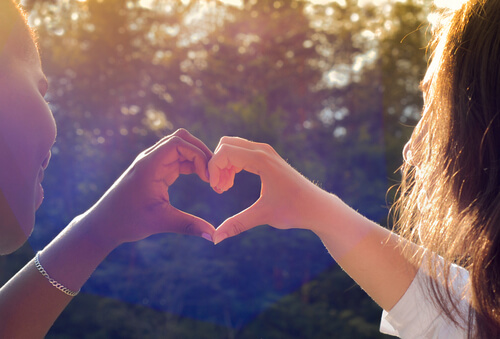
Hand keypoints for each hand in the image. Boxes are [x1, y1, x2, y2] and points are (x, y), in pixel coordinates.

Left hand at [82, 128, 214, 247]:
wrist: (103, 224)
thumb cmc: (127, 221)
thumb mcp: (160, 222)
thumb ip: (188, 225)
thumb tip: (214, 236)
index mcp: (149, 165)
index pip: (179, 143)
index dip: (198, 154)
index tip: (208, 177)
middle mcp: (150, 159)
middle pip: (181, 139)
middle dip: (201, 152)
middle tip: (215, 172)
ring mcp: (152, 163)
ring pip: (180, 147)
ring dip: (197, 158)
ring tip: (210, 176)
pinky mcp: (155, 171)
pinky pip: (177, 159)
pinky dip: (191, 165)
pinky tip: (202, 178)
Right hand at [208, 136, 330, 243]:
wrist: (316, 206)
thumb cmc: (294, 210)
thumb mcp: (263, 216)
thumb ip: (236, 224)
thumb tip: (215, 239)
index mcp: (261, 160)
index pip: (224, 153)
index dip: (213, 170)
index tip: (217, 190)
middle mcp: (262, 150)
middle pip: (226, 144)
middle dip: (217, 165)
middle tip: (219, 188)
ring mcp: (265, 152)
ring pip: (232, 147)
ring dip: (224, 165)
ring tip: (225, 188)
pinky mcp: (266, 157)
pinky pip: (241, 152)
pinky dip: (231, 165)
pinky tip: (231, 184)